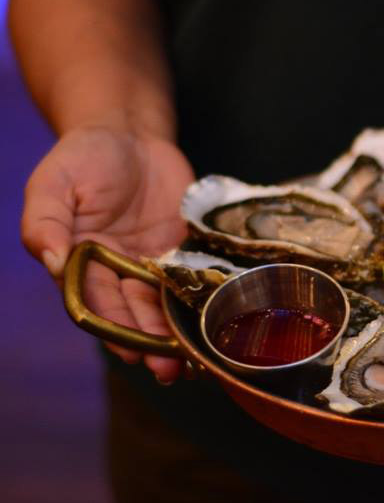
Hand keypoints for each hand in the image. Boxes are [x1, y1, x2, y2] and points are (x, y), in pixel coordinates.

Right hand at [22, 127, 193, 381]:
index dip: (113, 329)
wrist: (130, 133)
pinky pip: (191, 283)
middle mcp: (115, 271)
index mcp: (79, 263)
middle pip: (131, 315)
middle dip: (149, 343)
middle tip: (169, 369)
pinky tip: (218, 325)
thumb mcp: (55, 182)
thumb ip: (45, 221)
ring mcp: (150, 264)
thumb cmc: (84, 155)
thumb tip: (50, 260)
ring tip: (196, 360)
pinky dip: (201, 305)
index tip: (132, 352)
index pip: (94, 304)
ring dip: (175, 334)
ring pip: (162, 307)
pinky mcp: (181, 252)